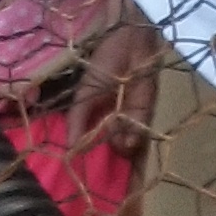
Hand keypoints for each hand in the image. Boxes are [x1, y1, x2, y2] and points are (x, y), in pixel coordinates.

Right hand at [72, 14, 161, 158]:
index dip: (84, 155)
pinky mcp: (145, 115)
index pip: (87, 140)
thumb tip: (70, 148)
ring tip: (115, 143)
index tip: (78, 168)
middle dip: (104, 158)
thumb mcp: (85, 93)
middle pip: (106, 147)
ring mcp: (127, 119)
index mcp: (92, 114)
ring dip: (119, 147)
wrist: (133, 47)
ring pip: (122, 143)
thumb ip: (77, 119)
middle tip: (100, 167)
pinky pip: (138, 135)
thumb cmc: (104, 65)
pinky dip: (133, 140)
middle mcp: (109, 120)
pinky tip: (127, 141)